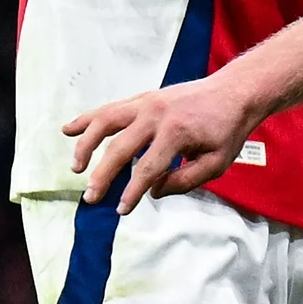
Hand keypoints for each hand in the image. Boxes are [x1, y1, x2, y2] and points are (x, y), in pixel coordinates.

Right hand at [63, 73, 256, 213]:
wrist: (234, 92)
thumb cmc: (227, 130)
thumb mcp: (217, 162)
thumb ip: (186, 180)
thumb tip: (154, 191)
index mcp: (176, 133)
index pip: (147, 169)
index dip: (132, 192)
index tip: (121, 210)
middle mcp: (157, 115)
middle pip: (120, 148)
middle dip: (103, 176)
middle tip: (91, 198)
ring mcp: (146, 103)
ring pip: (106, 123)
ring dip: (86, 145)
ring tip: (76, 168)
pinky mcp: (142, 98)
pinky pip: (110, 109)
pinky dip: (88, 119)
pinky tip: (68, 130)